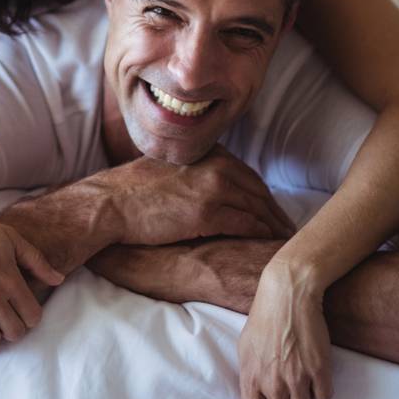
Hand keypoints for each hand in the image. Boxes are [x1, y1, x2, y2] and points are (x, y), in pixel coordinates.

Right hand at [106, 148, 296, 246]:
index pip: (247, 174)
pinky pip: (248, 224)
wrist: (111, 203)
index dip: (263, 196)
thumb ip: (192, 173)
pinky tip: (268, 246)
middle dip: (275, 211)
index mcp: (206, 152)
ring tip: (284, 242)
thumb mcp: (167, 169)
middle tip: (287, 230)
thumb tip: (200, 188)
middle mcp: (215, 164)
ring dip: (274, 225)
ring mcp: (214, 187)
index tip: (272, 212)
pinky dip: (262, 235)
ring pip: (258, 207)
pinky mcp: (209, 212)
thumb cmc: (131, 191)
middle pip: (258, 190)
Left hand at [237, 258, 333, 398]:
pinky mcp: (319, 369)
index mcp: (251, 379)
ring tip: (302, 382)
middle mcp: (273, 384)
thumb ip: (247, 382)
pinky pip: (324, 398)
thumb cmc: (263, 320)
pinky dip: (321, 391)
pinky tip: (315, 376)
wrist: (288, 295)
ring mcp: (298, 378)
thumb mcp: (245, 350)